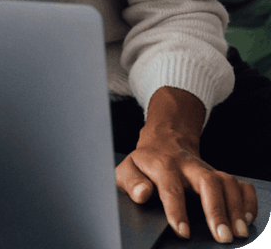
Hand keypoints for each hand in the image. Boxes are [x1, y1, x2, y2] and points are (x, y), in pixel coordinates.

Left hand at [115, 87, 257, 242]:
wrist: (164, 141)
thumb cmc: (146, 162)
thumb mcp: (128, 167)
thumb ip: (130, 181)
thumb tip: (142, 193)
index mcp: (162, 164)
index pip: (170, 187)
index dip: (176, 210)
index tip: (182, 231)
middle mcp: (188, 165)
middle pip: (207, 181)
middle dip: (216, 209)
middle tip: (222, 235)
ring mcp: (206, 168)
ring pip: (226, 182)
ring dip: (235, 207)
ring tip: (238, 232)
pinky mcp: (219, 174)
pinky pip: (239, 184)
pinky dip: (247, 200)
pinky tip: (246, 217)